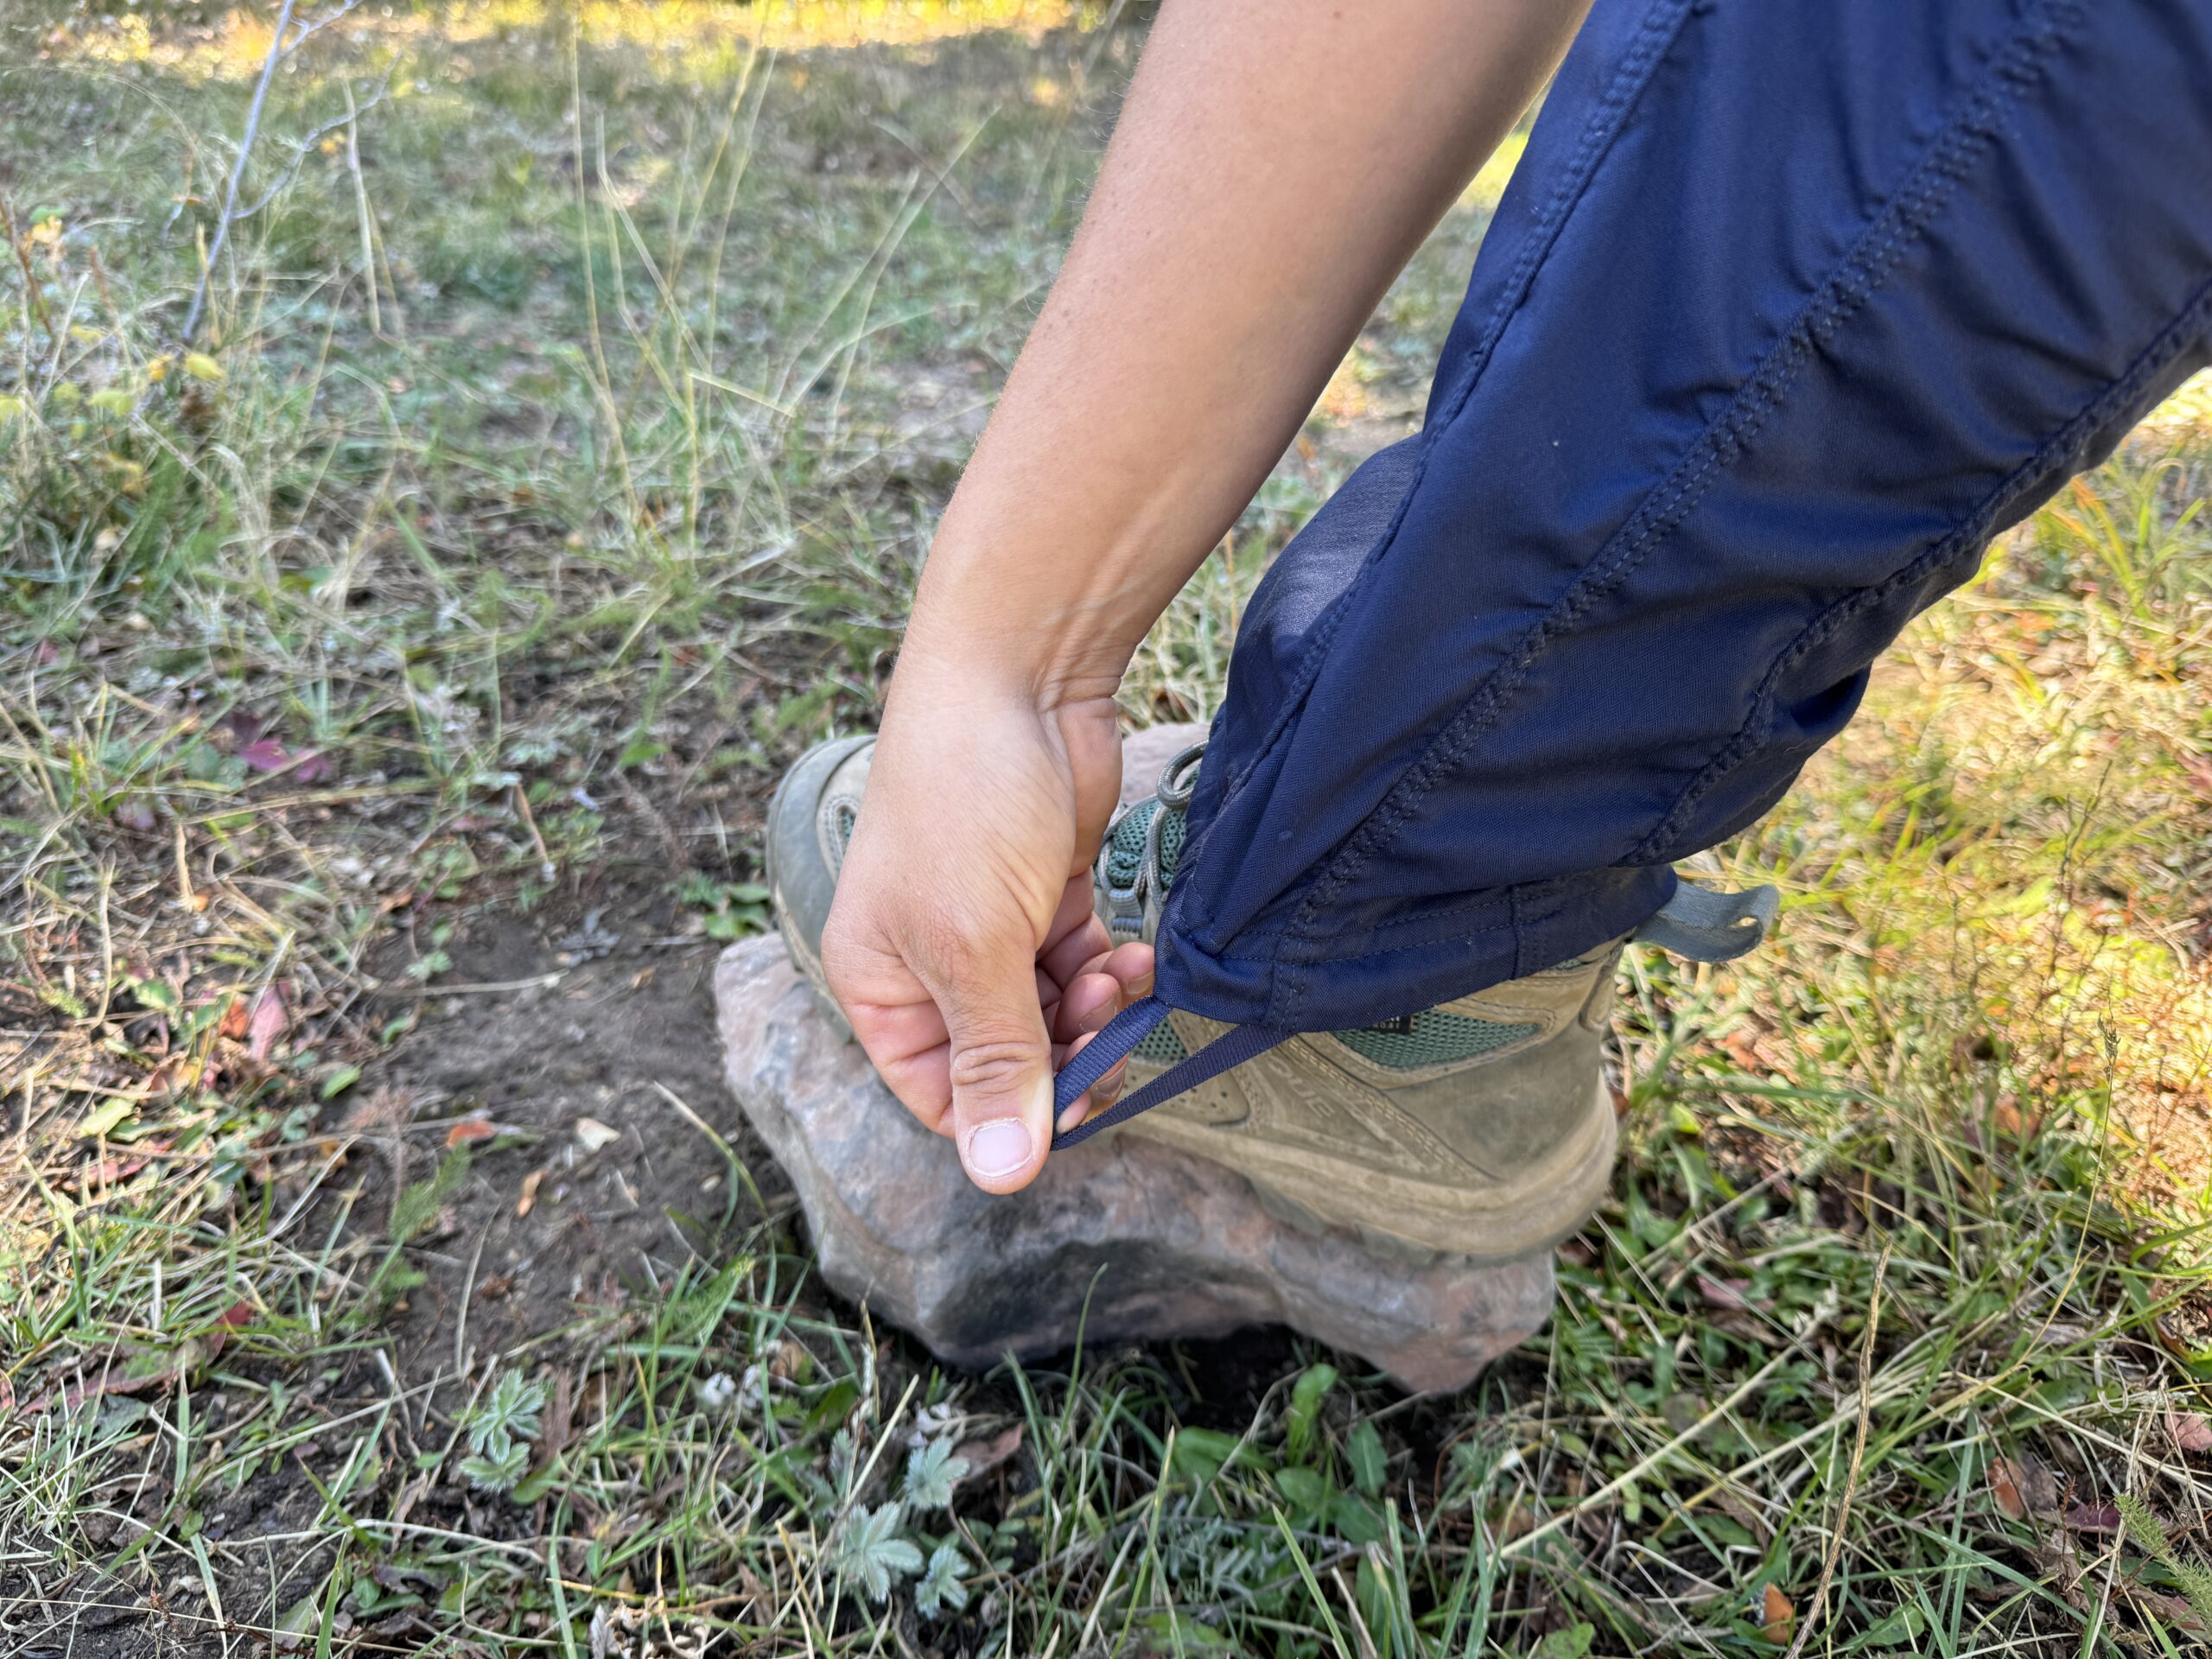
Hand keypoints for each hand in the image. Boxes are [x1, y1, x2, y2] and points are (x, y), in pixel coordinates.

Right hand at [819, 663, 1153, 1192]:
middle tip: (1110, 1037)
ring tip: (1116, 978)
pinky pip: (1079, 964)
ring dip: (1094, 1013)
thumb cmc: (965, 805)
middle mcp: (928, 963)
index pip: (940, 1095)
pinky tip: (1135, 957)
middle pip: (1003, 1059)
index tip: (1075, 1101)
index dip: (1006, 1112)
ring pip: (1051, 1015)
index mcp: (879, 984)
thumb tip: (1000, 1175)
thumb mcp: (973, 947)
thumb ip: (995, 1059)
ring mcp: (990, 926)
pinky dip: (1111, 971)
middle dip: (1062, 1058)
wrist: (1019, 678)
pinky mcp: (1046, 892)